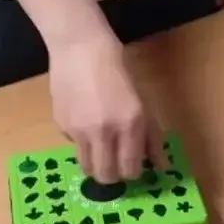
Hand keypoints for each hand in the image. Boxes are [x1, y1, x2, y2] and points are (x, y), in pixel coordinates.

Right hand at [46, 33, 165, 185]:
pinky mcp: (62, 128)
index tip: (135, 167)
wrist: (79, 47)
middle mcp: (106, 130)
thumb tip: (161, 164)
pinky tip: (86, 122)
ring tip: (102, 147)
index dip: (134, 173)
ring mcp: (81, 131)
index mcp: (131, 121)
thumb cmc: (117, 66)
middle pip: (107, 176)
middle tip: (117, 164)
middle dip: (114, 175)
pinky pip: (75, 147)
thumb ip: (150, 133)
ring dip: (97, 164)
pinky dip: (82, 144)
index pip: (131, 169)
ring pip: (88, 168)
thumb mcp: (141, 97)